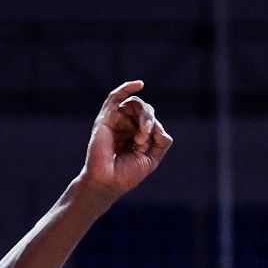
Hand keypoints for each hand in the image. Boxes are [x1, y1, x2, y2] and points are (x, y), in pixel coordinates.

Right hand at [79, 81, 171, 197]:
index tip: (147, 147)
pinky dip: (127, 88)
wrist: (108, 183)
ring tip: (140, 137)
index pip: (152, 121)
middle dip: (149, 121)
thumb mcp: (152, 159)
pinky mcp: (105, 119)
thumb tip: (160, 127)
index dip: (155, 130)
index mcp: (137, 134)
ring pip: (135, 105)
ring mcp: (116, 121)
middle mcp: (127, 125)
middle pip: (144, 110)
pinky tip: (139, 84)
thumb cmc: (126, 175)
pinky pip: (116, 97)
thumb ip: (162, 142)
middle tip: (142, 141)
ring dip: (143, 116)